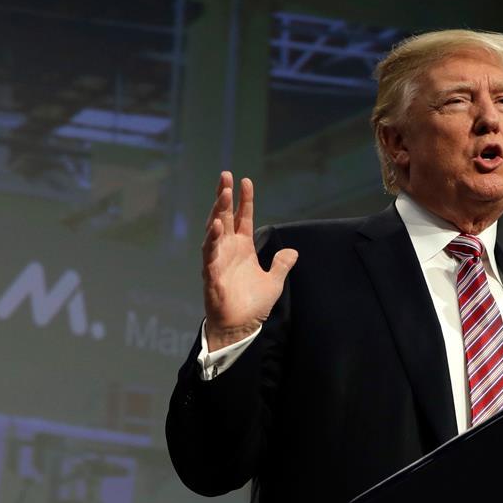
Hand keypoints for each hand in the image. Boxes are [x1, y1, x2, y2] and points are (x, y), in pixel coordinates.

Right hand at [202, 171, 297, 349]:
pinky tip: (216, 226)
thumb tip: (292, 251)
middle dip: (225, 196)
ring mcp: (218, 259)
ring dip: (219, 212)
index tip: (246, 180)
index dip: (245, 200)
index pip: (243, 218)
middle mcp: (228, 249)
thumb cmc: (252, 304)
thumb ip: (281, 265)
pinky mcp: (211, 273)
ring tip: (224, 194)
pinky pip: (210, 253)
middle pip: (225, 216)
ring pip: (215, 230)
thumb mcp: (274, 281)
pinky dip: (212, 239)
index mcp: (242, 248)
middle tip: (226, 176)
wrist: (240, 326)